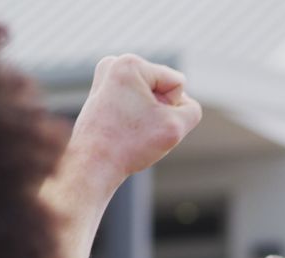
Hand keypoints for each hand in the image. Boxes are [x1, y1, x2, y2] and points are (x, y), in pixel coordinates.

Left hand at [65, 54, 202, 193]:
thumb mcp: (176, 127)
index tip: (146, 123)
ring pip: (149, 98)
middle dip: (158, 111)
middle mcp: (113, 64)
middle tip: (135, 129)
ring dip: (148, 116)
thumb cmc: (130, 146)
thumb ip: (192, 110)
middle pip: (162, 88)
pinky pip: (135, 105)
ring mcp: (104, 79)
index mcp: (129, 63)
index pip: (177, 83)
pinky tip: (120, 131)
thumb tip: (179, 104)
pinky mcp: (101, 95)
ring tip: (127, 130)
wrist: (92, 167)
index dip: (171, 109)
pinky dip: (134, 119)